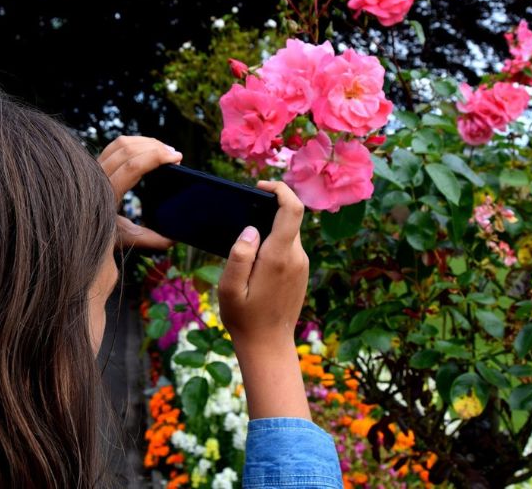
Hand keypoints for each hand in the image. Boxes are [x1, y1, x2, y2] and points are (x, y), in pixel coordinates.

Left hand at [97, 135, 181, 249]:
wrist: (70, 226)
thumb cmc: (97, 234)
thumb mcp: (123, 238)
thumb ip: (148, 238)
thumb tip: (172, 240)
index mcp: (107, 193)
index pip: (133, 166)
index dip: (156, 157)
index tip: (177, 158)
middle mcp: (98, 176)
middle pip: (129, 149)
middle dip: (155, 147)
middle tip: (175, 154)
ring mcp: (94, 167)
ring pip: (121, 143)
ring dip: (145, 142)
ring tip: (164, 150)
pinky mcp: (94, 163)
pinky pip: (115, 145)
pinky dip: (134, 143)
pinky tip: (147, 149)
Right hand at [217, 180, 310, 418]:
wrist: (268, 345)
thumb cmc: (244, 317)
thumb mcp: (229, 288)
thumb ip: (239, 255)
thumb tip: (250, 229)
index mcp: (278, 256)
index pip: (292, 208)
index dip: (280, 189)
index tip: (261, 186)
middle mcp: (296, 257)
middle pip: (289, 218)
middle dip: (269, 211)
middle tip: (242, 217)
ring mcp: (302, 265)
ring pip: (289, 233)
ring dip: (271, 230)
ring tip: (246, 246)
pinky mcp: (301, 272)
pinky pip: (290, 248)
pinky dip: (275, 244)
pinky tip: (256, 263)